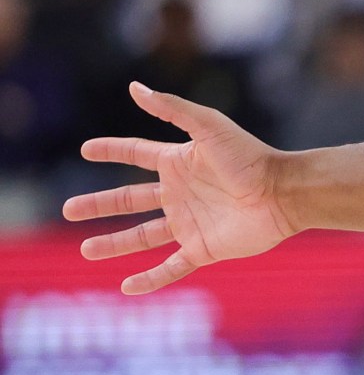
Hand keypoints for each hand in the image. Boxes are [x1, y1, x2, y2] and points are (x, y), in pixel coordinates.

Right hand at [62, 82, 297, 293]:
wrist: (283, 194)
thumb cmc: (249, 157)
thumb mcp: (208, 126)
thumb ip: (172, 109)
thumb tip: (135, 87)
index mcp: (179, 162)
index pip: (137, 154)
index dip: (112, 150)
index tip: (86, 150)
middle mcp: (181, 193)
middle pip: (130, 200)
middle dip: (99, 205)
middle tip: (69, 209)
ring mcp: (190, 223)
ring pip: (143, 236)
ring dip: (114, 243)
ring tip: (86, 250)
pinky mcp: (204, 249)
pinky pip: (171, 267)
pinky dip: (150, 279)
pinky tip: (126, 287)